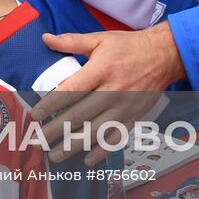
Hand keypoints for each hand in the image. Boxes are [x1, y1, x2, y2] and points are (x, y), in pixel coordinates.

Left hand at [31, 23, 185, 165]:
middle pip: (80, 115)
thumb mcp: (99, 39)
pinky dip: (102, 151)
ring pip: (95, 131)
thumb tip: (46, 39)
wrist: (163, 56)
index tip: (35, 115)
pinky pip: (116, 138)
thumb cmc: (129, 47)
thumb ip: (71, 41)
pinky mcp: (134, 117)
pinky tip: (87, 160)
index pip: (71, 90)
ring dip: (73, 145)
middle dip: (56, 130)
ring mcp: (124, 107)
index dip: (51, 104)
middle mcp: (112, 91)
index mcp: (101, 70)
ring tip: (55, 155)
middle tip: (37, 140)